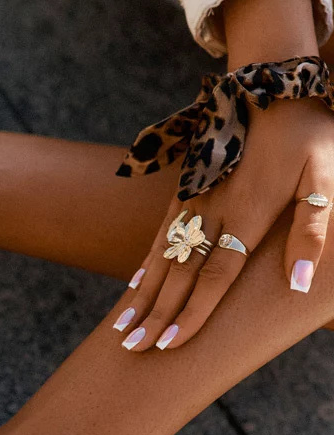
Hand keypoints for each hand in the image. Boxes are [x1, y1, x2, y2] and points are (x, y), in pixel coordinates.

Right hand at [115, 95, 333, 351]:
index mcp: (247, 215)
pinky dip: (147, 263)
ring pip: (162, 257)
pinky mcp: (189, 188)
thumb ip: (311, 231)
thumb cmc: (309, 136)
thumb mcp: (324, 180)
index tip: (168, 344)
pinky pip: (162, 233)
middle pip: (179, 275)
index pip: (214, 277)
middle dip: (154, 314)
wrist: (274, 85)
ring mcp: (195, 199)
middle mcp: (213, 211)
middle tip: (131, 348)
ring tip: (120, 327)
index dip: (192, 313)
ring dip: (142, 295)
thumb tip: (297, 285)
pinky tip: (136, 284)